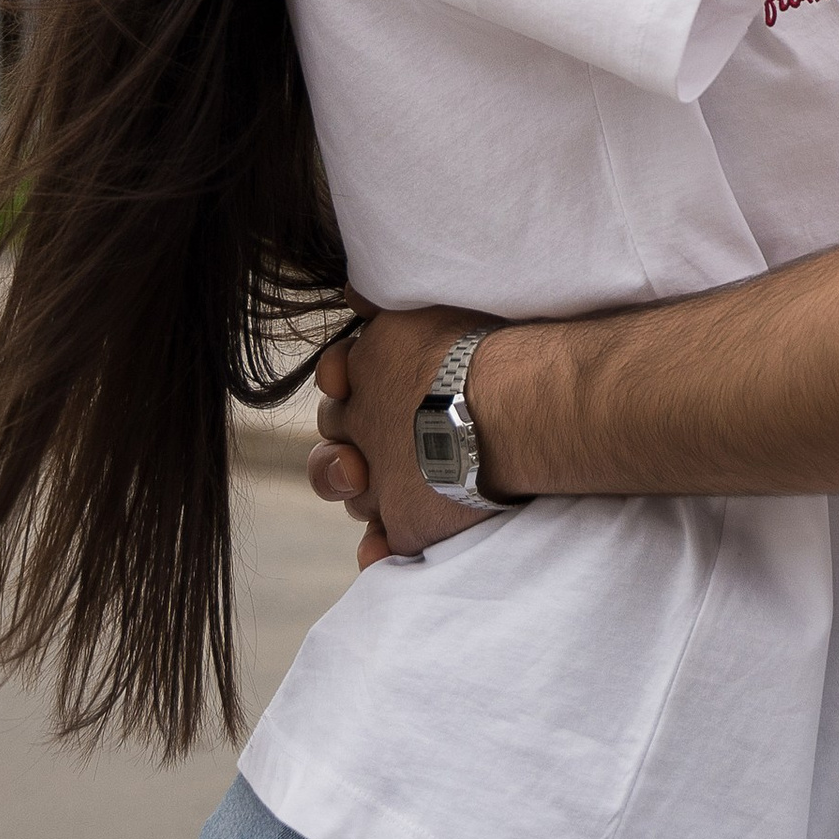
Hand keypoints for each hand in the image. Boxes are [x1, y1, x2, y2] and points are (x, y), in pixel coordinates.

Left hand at [308, 306, 493, 562]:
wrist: (505, 407)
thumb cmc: (472, 347)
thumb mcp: (417, 312)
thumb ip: (382, 311)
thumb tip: (351, 289)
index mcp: (365, 373)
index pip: (335, 378)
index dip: (341, 381)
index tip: (347, 380)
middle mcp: (361, 430)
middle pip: (333, 442)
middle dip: (344, 445)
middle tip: (365, 450)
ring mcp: (380, 482)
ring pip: (356, 494)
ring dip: (370, 492)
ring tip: (401, 488)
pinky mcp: (404, 524)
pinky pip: (381, 542)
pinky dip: (378, 546)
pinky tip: (378, 548)